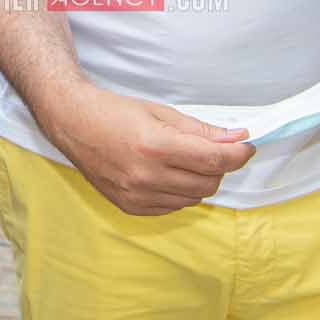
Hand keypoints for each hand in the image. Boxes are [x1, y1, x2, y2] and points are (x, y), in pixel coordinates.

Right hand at [39, 82, 254, 215]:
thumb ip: (200, 130)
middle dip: (219, 166)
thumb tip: (235, 139)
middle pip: (208, 183)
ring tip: (184, 160)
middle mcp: (146, 175)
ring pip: (194, 198)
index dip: (238, 154)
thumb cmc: (115, 112)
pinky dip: (179, 193)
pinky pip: (173, 207)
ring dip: (199, 180)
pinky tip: (167, 174)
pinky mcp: (131, 207)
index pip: (214, 159)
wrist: (73, 123)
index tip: (246, 147)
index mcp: (155, 146)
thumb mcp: (160, 112)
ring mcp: (137, 195)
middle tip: (212, 150)